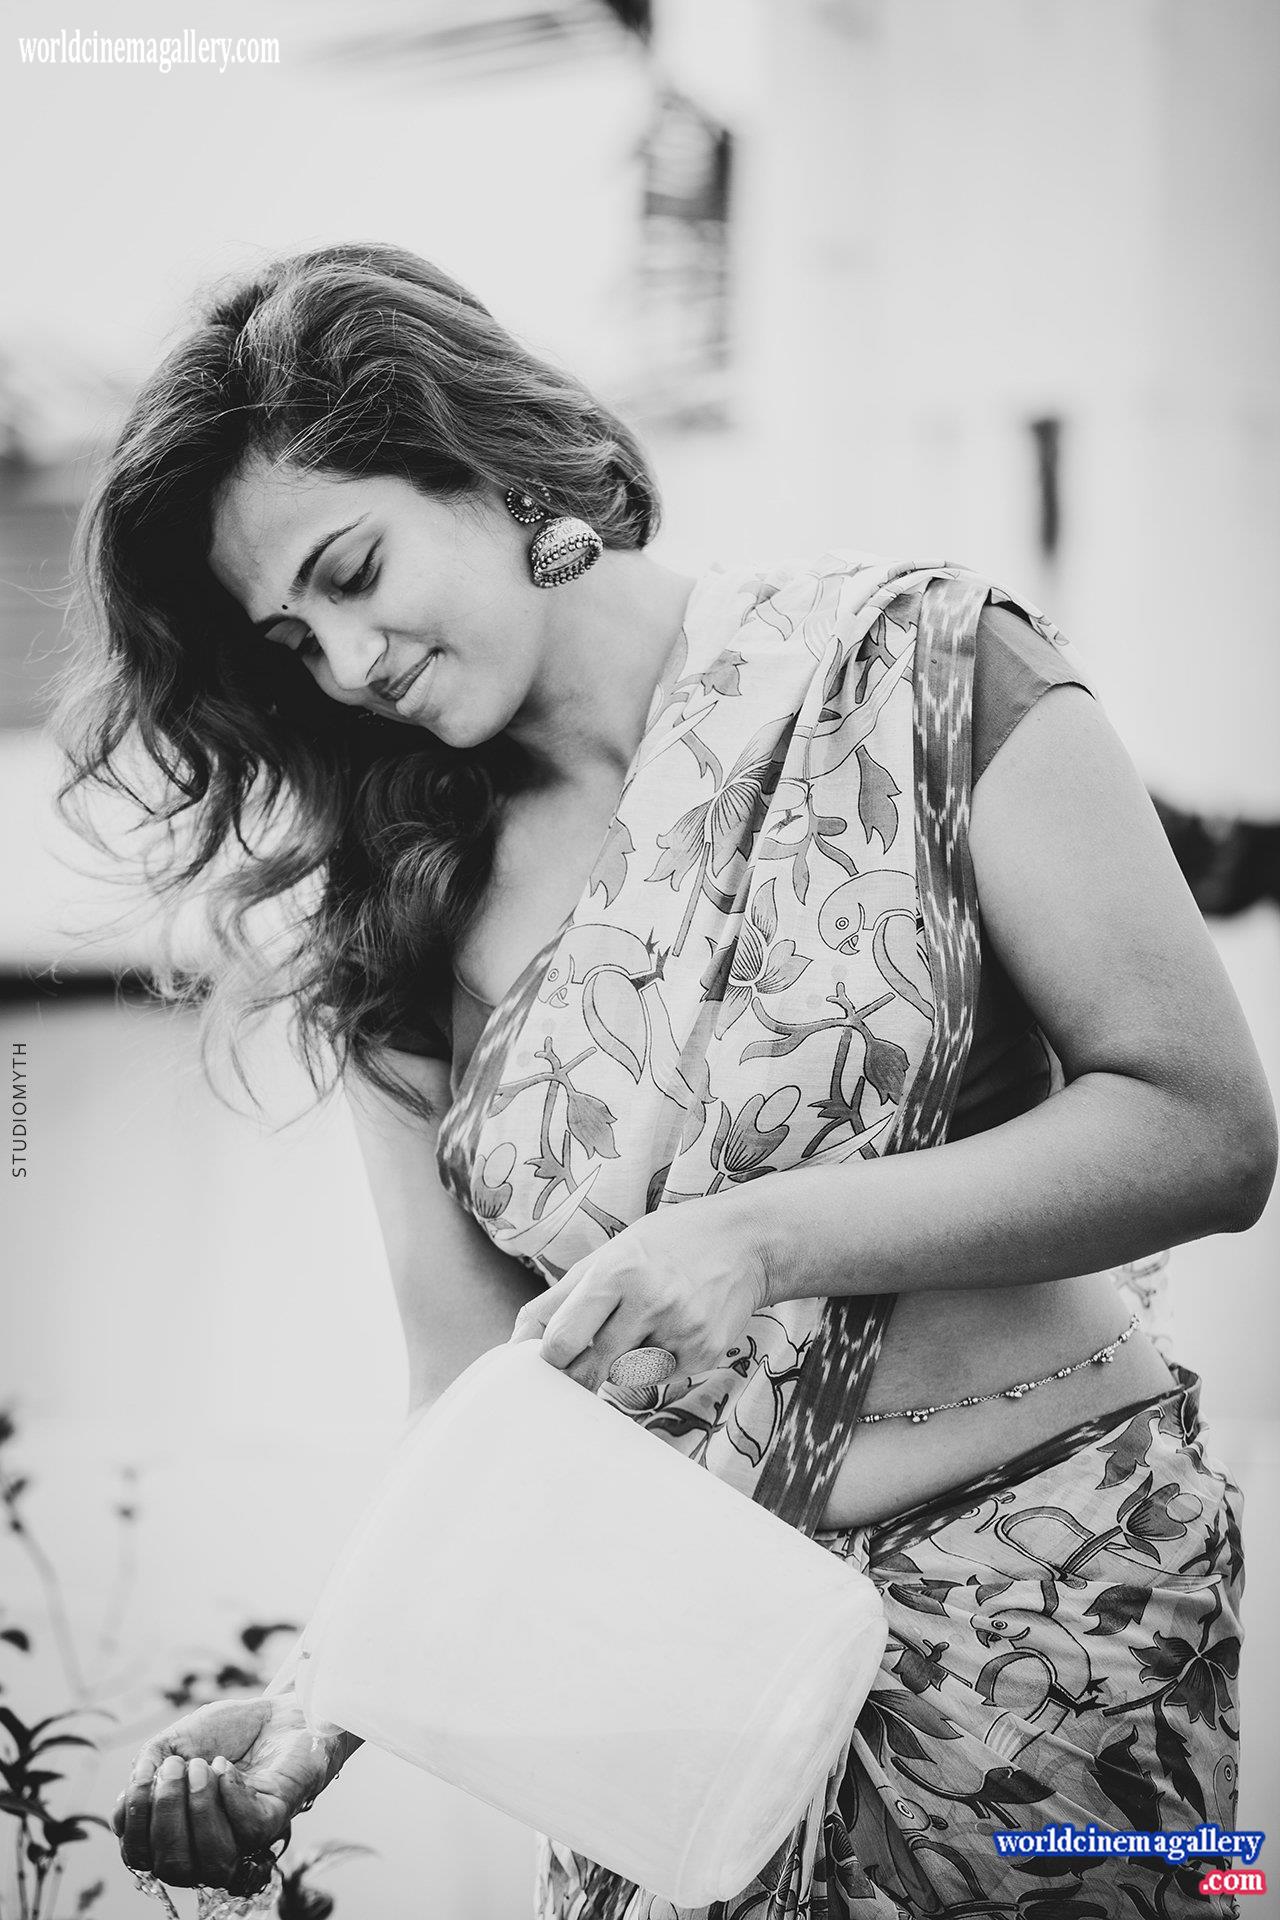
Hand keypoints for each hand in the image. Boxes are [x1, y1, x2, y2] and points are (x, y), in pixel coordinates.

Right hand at [112, 1694, 346, 1889]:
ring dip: (200, 1808)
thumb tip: (131, 1793)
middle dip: (167, 1812)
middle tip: (176, 1765)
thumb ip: (147, 1766)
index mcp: (175, 1833)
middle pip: (173, 1867)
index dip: (134, 1825)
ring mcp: (240, 1840)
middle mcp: (204, 1848)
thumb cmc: (223, 1732)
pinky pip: (248, 1830)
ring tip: (202, 1766)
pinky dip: (230, 1794)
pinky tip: (227, 1766)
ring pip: (213, 1861)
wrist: (273, 1712)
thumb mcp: (174, 1742)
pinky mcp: (272, 1822)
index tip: (144, 1779)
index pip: (140, 1858)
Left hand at [509, 1196, 769, 1392]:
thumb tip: (514, 1346)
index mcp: (617, 1271)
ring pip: (624, 1378)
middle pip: (589, 1370)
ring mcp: (681, 1331)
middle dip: (579, 1371)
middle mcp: (650, 1302)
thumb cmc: (666, 1245)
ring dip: (621, 1363)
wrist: (746, 1242)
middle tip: (586, 1356)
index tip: (549, 1358)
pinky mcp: (705, 1353)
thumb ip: (558, 1300)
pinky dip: (655, 1363)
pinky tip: (672, 1330)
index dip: (548, 1358)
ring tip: (643, 1325)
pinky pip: (659, 1378)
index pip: (561, 1342)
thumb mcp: (608, 1254)